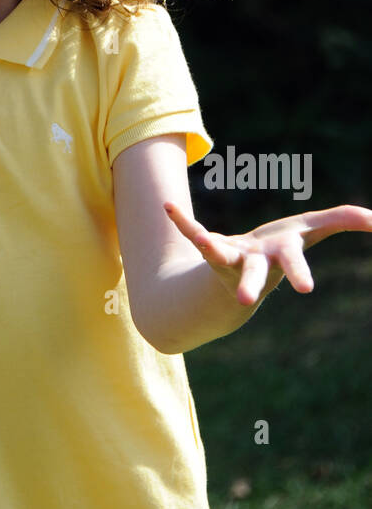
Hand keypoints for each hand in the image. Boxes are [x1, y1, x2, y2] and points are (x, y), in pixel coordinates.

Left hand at [163, 202, 371, 307]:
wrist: (235, 280)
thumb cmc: (278, 251)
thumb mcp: (309, 232)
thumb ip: (342, 220)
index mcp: (278, 258)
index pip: (292, 265)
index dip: (298, 274)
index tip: (307, 290)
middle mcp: (251, 263)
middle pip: (252, 274)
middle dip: (249, 285)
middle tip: (244, 301)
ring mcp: (226, 257)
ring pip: (218, 254)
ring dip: (210, 246)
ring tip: (204, 239)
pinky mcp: (205, 247)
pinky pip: (191, 232)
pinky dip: (181, 221)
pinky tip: (167, 206)